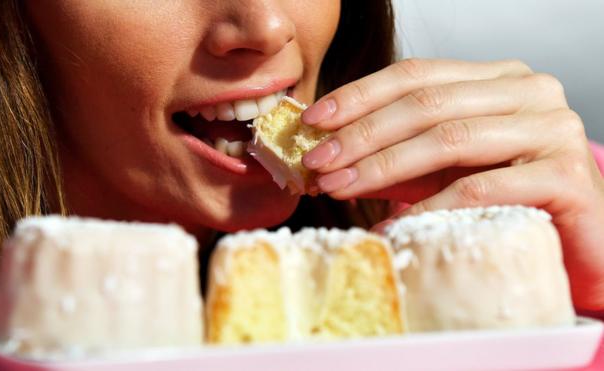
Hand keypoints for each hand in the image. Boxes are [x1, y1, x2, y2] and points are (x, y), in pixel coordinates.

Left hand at [301, 58, 603, 310]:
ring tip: (339, 186)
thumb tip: (330, 157)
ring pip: (449, 138)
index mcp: (498, 79)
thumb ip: (395, 158)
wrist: (580, 246)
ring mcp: (553, 128)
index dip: (359, 95)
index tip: (313, 121)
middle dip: (362, 133)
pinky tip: (393, 223)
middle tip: (318, 161)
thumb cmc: (507, 204)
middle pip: (427, 102)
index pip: (416, 74)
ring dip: (383, 165)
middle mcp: (530, 91)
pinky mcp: (567, 174)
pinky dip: (429, 206)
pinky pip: (480, 187)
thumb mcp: (440, 174)